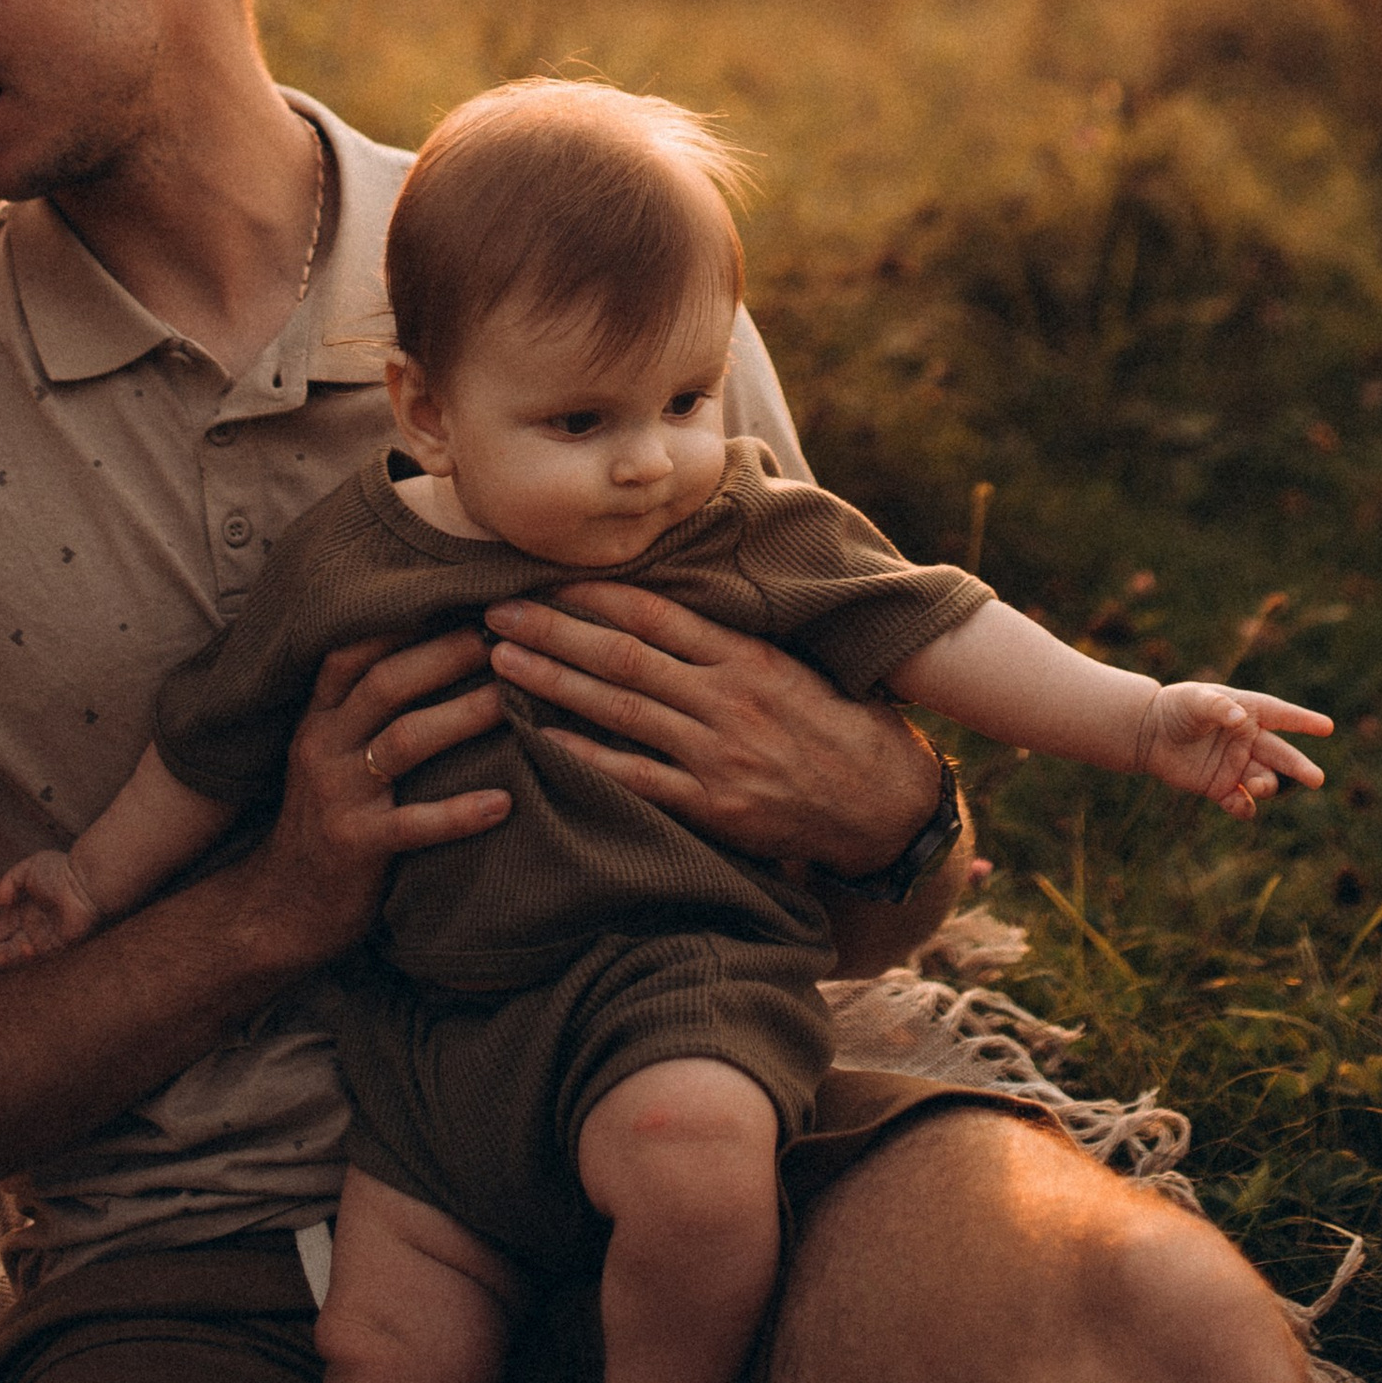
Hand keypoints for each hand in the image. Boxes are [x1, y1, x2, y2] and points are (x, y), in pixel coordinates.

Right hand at [0, 848, 102, 964]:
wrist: (87, 880)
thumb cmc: (59, 871)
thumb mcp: (27, 870)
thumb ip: (8, 884)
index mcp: (21, 913)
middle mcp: (30, 930)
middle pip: (2, 949)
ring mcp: (44, 942)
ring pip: (16, 958)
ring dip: (0, 960)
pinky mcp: (58, 949)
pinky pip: (39, 960)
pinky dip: (28, 957)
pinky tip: (24, 948)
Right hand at [230, 629, 513, 971]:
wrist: (279, 909)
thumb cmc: (326, 823)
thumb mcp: (331, 758)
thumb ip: (365, 714)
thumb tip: (440, 658)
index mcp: (319, 719)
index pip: (354, 652)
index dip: (405, 621)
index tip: (461, 599)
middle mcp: (322, 747)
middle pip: (386, 684)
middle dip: (446, 654)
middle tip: (503, 638)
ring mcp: (336, 797)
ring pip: (404, 741)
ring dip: (463, 716)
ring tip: (515, 702)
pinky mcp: (355, 846)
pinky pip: (413, 825)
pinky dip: (460, 812)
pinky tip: (504, 803)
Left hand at [482, 581, 938, 876]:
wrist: (884, 803)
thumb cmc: (837, 724)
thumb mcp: (792, 665)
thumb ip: (732, 638)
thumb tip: (671, 600)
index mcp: (746, 655)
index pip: (655, 612)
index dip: (594, 592)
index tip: (546, 575)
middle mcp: (726, 698)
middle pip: (622, 654)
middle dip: (554, 628)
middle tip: (498, 609)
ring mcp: (717, 753)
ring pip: (619, 708)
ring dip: (554, 680)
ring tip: (501, 659)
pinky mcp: (713, 807)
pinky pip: (636, 778)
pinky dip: (585, 757)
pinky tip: (540, 739)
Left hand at [1134, 682, 1332, 818]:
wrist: (1147, 733)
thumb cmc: (1175, 708)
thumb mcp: (1194, 700)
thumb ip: (1217, 708)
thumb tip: (1239, 719)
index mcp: (1246, 712)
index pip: (1280, 715)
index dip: (1303, 721)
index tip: (1327, 727)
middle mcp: (1247, 740)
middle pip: (1280, 755)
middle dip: (1299, 767)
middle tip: (1317, 779)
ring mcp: (1236, 764)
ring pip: (1264, 779)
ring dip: (1266, 784)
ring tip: (1256, 784)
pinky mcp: (1221, 787)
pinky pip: (1241, 803)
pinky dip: (1244, 807)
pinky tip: (1241, 805)